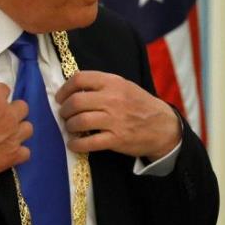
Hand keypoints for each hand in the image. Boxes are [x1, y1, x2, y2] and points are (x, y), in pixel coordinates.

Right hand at [0, 83, 32, 177]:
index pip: (4, 89)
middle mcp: (10, 116)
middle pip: (22, 107)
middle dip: (14, 110)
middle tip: (2, 117)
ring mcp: (15, 136)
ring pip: (28, 128)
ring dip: (20, 130)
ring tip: (9, 134)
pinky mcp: (15, 154)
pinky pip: (26, 152)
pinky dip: (20, 152)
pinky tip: (11, 152)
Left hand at [55, 71, 180, 159]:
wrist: (163, 126)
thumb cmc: (140, 105)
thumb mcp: (124, 86)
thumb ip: (102, 85)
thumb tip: (74, 89)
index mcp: (113, 82)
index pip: (80, 79)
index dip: (64, 89)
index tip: (60, 98)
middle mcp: (113, 99)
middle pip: (76, 102)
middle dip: (64, 110)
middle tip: (65, 115)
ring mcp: (115, 120)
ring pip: (80, 121)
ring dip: (69, 126)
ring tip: (71, 128)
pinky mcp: (116, 139)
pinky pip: (89, 143)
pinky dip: (76, 145)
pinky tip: (74, 144)